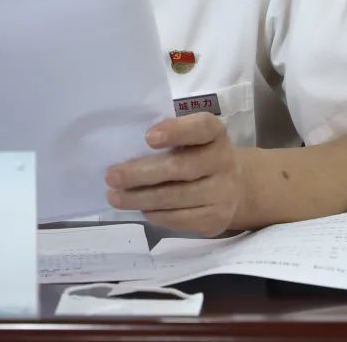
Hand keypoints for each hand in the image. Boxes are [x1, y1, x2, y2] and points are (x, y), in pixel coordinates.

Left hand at [104, 112, 242, 235]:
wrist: (235, 187)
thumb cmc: (198, 154)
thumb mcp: (191, 137)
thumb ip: (167, 137)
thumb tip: (125, 148)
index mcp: (215, 133)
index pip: (201, 127)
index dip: (176, 131)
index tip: (147, 137)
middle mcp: (223, 161)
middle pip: (181, 168)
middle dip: (141, 173)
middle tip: (111, 176)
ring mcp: (223, 193)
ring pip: (176, 197)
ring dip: (141, 198)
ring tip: (115, 197)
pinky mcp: (216, 219)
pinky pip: (180, 219)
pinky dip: (156, 214)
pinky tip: (140, 209)